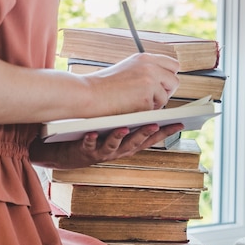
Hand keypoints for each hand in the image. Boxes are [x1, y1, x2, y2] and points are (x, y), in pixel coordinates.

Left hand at [30, 122, 183, 168]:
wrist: (65, 149)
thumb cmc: (95, 133)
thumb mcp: (117, 125)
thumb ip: (133, 114)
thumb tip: (151, 92)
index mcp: (129, 143)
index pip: (151, 137)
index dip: (166, 131)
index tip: (179, 123)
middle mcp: (119, 149)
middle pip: (136, 143)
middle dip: (146, 134)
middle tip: (155, 124)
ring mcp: (102, 151)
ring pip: (114, 146)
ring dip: (121, 137)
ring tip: (125, 126)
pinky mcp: (84, 151)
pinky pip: (88, 145)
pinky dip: (92, 139)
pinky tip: (94, 131)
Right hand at [84, 53, 180, 114]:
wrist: (88, 94)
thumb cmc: (103, 85)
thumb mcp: (128, 68)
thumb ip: (146, 70)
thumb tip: (163, 78)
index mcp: (145, 58)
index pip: (173, 64)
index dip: (169, 76)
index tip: (163, 84)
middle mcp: (150, 67)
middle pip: (174, 81)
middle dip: (166, 91)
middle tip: (152, 96)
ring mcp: (149, 82)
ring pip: (165, 97)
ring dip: (154, 103)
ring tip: (135, 102)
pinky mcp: (146, 98)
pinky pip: (155, 109)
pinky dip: (145, 112)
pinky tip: (130, 107)